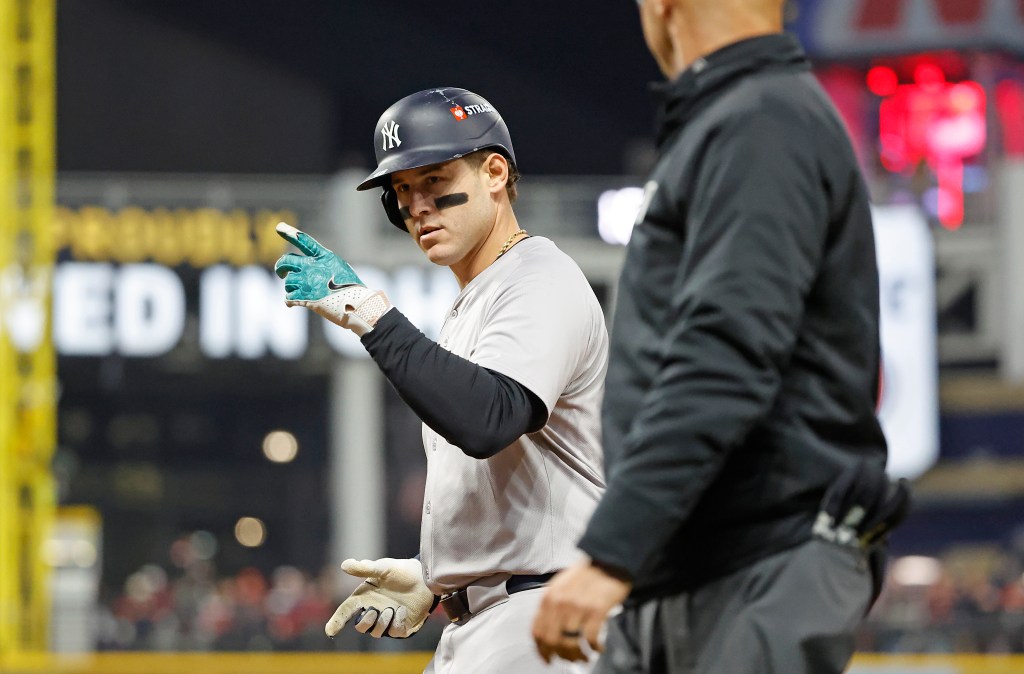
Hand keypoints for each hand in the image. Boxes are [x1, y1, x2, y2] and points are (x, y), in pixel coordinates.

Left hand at [273, 223, 390, 334]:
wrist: (358, 303)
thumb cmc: (352, 288)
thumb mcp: (339, 268)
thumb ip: (322, 265)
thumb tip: (304, 270)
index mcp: (324, 257)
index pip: (304, 241)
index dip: (290, 233)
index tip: (279, 227)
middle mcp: (313, 266)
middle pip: (286, 261)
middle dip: (281, 267)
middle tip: (281, 273)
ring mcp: (307, 281)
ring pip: (288, 282)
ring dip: (291, 289)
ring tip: (301, 293)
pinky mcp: (305, 297)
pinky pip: (288, 298)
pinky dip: (290, 301)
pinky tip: (293, 304)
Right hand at [325, 557, 435, 638]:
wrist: (424, 578)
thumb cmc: (401, 571)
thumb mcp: (383, 567)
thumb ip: (364, 568)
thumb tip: (344, 565)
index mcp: (365, 597)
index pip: (346, 611)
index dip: (336, 621)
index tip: (330, 631)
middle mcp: (374, 610)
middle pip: (361, 627)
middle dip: (365, 622)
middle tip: (375, 611)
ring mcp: (387, 620)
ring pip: (377, 633)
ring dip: (384, 621)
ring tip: (393, 608)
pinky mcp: (401, 626)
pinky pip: (395, 632)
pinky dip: (398, 622)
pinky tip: (404, 610)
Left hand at [532, 558, 631, 662]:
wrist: (608, 560)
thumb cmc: (586, 575)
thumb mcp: (560, 586)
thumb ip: (551, 607)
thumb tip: (546, 634)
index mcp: (548, 597)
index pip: (537, 632)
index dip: (542, 650)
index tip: (548, 659)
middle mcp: (560, 603)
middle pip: (552, 641)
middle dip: (561, 655)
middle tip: (571, 660)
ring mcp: (578, 607)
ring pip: (570, 643)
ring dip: (579, 655)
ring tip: (586, 657)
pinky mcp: (596, 610)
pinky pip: (590, 639)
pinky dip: (595, 648)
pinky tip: (599, 648)